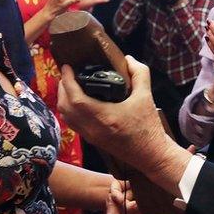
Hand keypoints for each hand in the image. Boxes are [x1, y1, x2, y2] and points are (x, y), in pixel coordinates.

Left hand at [59, 56, 182, 190]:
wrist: (150, 155)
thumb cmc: (149, 127)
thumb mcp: (146, 96)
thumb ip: (139, 74)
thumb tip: (128, 59)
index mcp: (104, 116)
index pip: (76, 98)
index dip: (67, 80)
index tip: (67, 67)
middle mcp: (93, 128)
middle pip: (65, 106)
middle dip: (62, 87)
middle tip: (68, 73)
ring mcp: (90, 136)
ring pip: (66, 116)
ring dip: (63, 99)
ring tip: (69, 85)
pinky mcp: (91, 140)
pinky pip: (72, 123)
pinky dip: (69, 110)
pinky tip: (76, 101)